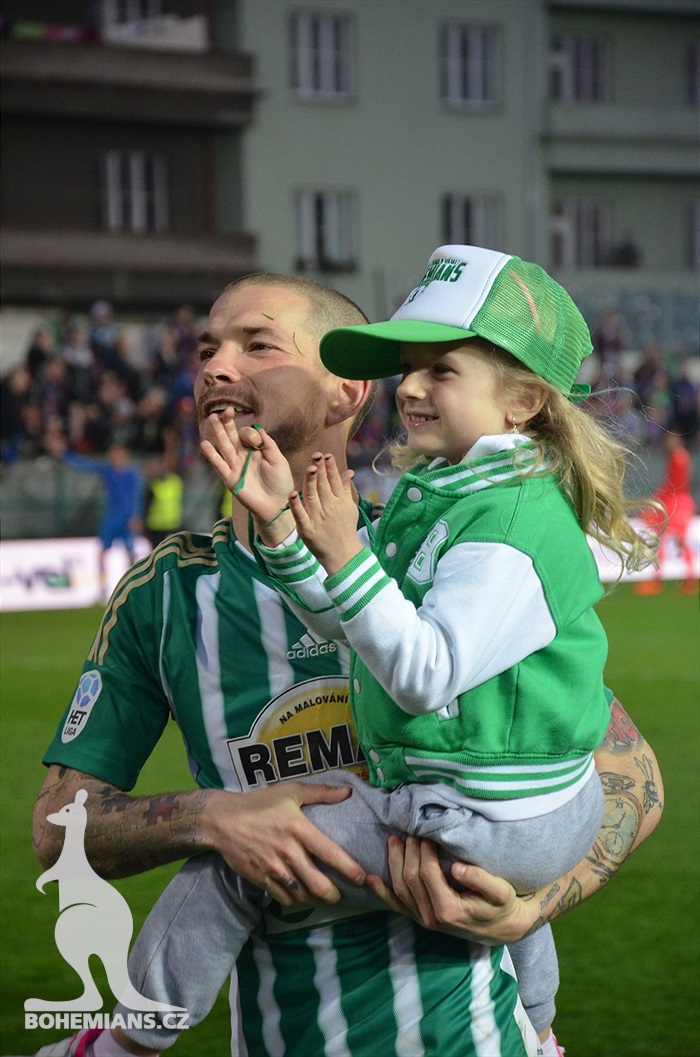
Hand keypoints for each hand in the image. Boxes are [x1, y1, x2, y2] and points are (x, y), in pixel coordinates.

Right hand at [200, 412, 294, 527]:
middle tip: (225, 410)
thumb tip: (259, 429)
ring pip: (224, 446)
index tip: (257, 444)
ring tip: (211, 418)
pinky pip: (219, 465)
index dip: (250, 434)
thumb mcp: (279, 461)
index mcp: (255, 449)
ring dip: (218, 432)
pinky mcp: (230, 478)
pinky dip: (212, 455)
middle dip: (228, 422)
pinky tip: (205, 444)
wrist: (277, 505)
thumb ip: (269, 445)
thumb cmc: (280, 483)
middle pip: (232, 435)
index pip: (247, 434)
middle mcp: (243, 455)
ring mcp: (235, 466)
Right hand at [203, 781, 366, 907]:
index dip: (349, 868)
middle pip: (318, 883)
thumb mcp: (290, 791)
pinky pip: (283, 897)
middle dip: (333, 894)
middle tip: (339, 894)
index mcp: (299, 828)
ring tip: (318, 892)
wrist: (222, 820)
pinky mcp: (261, 879)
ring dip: (312, 896)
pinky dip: (293, 899)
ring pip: (302, 894)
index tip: (362, 877)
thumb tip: (347, 792)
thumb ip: (320, 793)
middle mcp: (288, 851)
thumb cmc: (259, 803)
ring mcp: (274, 868)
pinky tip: (297, 892)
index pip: (330, 853)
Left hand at [290, 453, 362, 574]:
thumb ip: (345, 489)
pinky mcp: (307, 529)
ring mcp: (317, 519)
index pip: (334, 481)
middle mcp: (329, 508)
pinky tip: (292, 493)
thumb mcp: (349, 508)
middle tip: (316, 456)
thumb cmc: (345, 529)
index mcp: (339, 502)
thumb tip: (348, 471)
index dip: (330, 468)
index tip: (326, 455)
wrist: (342, 554)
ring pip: (312, 496)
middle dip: (320, 470)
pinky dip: (296, 505)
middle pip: (323, 486)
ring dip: (310, 482)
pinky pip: (300, 515)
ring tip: (310, 468)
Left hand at [366, 836, 532, 943]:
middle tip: (411, 830)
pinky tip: (371, 879)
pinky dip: (382, 893)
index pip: (427, 874)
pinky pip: (397, 906)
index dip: (424, 851)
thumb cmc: (502, 906)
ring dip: (394, 863)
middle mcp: (432, 919)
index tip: (427, 833)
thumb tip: (457, 868)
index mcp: (449, 910)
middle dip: (408, 852)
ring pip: (399, 890)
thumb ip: (481, 880)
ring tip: (395, 840)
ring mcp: (423, 920)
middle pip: (410, 879)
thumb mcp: (501, 892)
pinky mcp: (420, 919)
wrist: (502, 928)